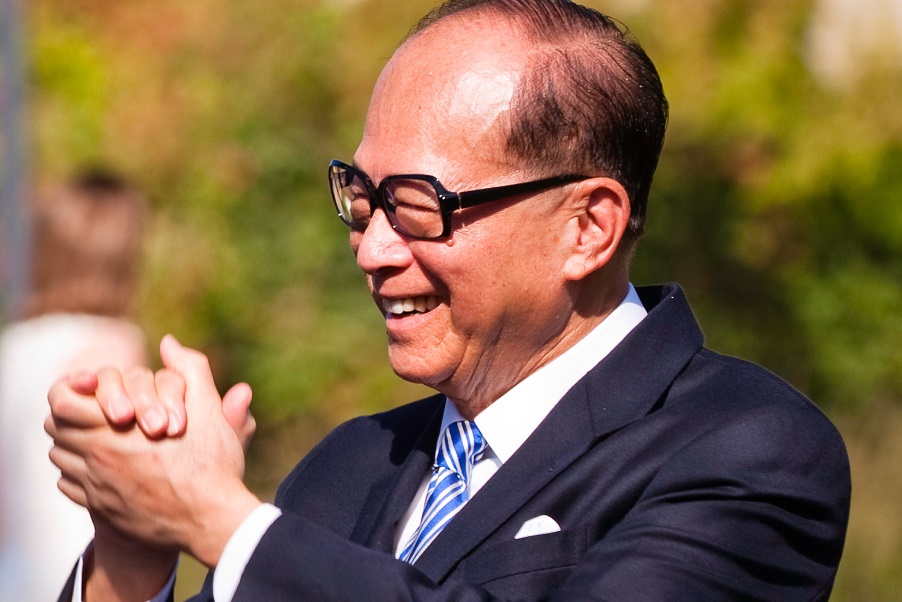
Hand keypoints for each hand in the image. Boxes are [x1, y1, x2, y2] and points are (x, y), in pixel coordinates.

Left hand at [46, 335, 261, 567]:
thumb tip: (169, 342)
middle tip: (94, 409)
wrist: (211, 519)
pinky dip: (77, 474)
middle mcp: (97, 458)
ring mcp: (96, 486)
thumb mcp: (207, 407)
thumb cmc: (211, 462)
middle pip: (55, 428)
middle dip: (70, 414)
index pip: (61, 402)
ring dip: (72, 443)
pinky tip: (102, 469)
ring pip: (59, 457)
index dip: (70, 389)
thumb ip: (190, 368)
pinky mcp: (100, 509)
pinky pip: (69, 486)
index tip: (90, 387)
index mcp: (116, 429)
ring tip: (98, 437)